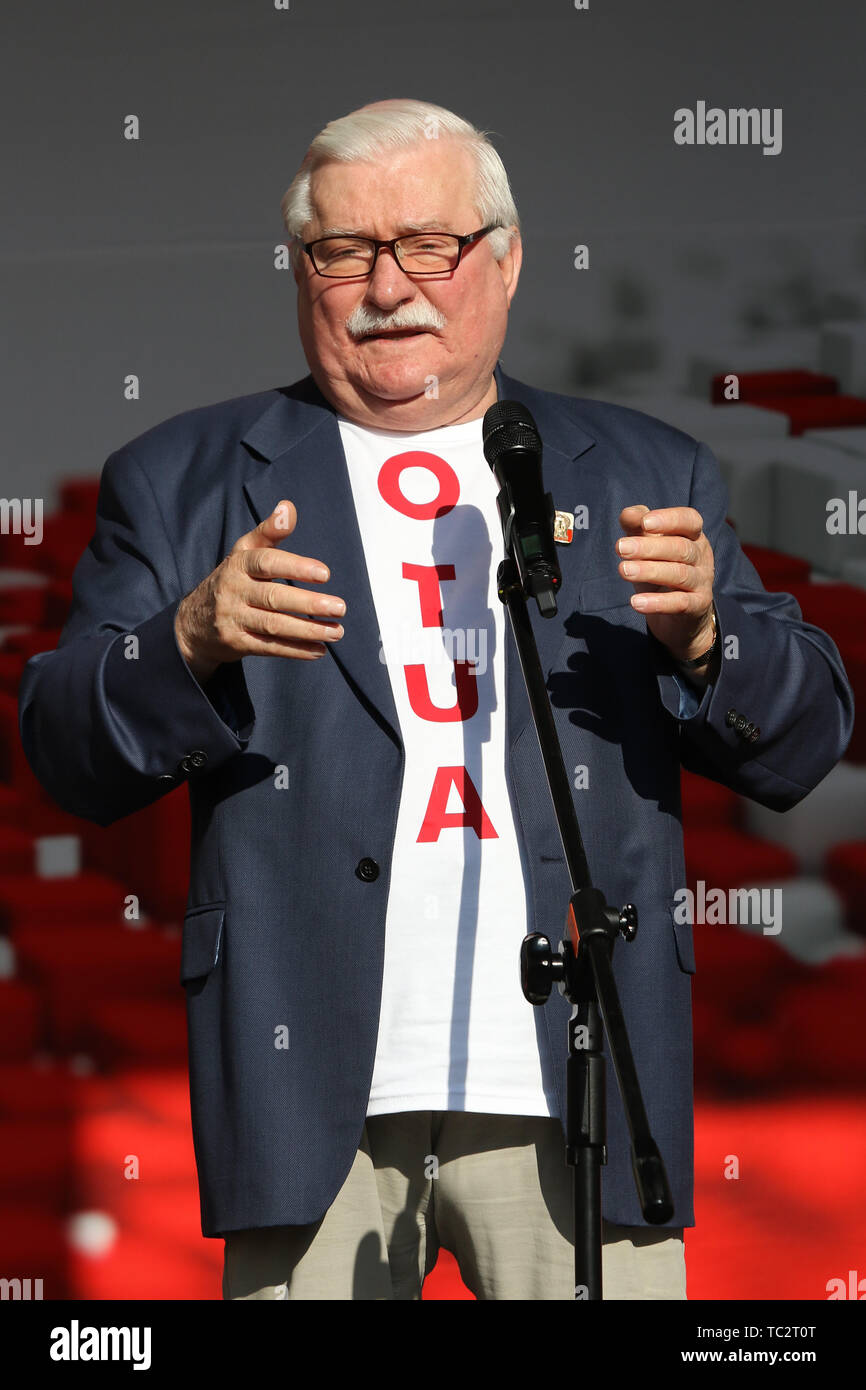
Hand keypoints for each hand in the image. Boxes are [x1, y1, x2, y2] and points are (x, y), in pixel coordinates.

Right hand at [174, 501, 344, 682]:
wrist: (193, 622)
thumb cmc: (232, 579)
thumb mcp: (244, 552)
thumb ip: (269, 531)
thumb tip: (289, 507)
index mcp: (238, 564)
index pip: (267, 563)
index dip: (296, 568)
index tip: (325, 574)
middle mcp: (233, 591)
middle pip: (274, 598)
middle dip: (309, 604)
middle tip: (340, 608)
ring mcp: (233, 619)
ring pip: (274, 625)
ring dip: (308, 630)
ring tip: (337, 632)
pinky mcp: (236, 643)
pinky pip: (270, 648)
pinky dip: (296, 651)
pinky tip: (320, 650)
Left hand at [616, 505, 714, 663]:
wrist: (680, 617)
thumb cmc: (660, 571)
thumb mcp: (648, 547)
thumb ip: (637, 526)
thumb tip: (627, 514)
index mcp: (692, 535)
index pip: (689, 520)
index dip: (668, 520)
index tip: (644, 523)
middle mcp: (701, 556)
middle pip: (680, 548)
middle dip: (649, 547)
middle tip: (620, 547)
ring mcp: (702, 581)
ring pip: (680, 574)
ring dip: (649, 571)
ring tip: (623, 570)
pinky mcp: (698, 606)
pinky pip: (680, 603)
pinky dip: (657, 603)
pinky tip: (635, 602)